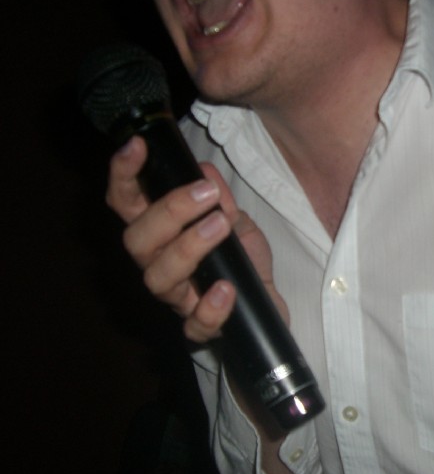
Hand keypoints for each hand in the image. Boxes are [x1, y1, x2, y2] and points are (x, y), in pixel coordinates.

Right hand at [106, 136, 288, 342]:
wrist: (270, 306)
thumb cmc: (243, 263)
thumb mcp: (237, 223)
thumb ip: (220, 200)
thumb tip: (204, 171)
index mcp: (162, 236)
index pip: (127, 203)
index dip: (123, 175)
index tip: (137, 146)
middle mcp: (160, 265)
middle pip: (137, 241)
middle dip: (169, 212)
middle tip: (206, 194)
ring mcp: (180, 299)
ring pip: (160, 278)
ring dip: (189, 246)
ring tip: (222, 225)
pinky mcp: (203, 328)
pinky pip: (195, 324)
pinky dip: (210, 307)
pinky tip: (226, 288)